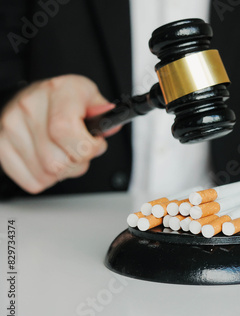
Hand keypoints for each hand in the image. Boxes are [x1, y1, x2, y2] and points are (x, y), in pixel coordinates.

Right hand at [0, 74, 116, 193]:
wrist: (34, 96)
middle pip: (57, 161)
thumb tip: (111, 126)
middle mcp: (29, 107)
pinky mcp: (1, 146)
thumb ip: (105, 114)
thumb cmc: (64, 99)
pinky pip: (32, 182)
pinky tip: (50, 160)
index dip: (87, 147)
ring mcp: (11, 127)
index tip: (95, 145)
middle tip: (80, 151)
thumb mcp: (90, 97)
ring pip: (46, 174)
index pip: (66, 130)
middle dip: (79, 163)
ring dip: (64, 172)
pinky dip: (47, 178)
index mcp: (57, 91)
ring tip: (66, 154)